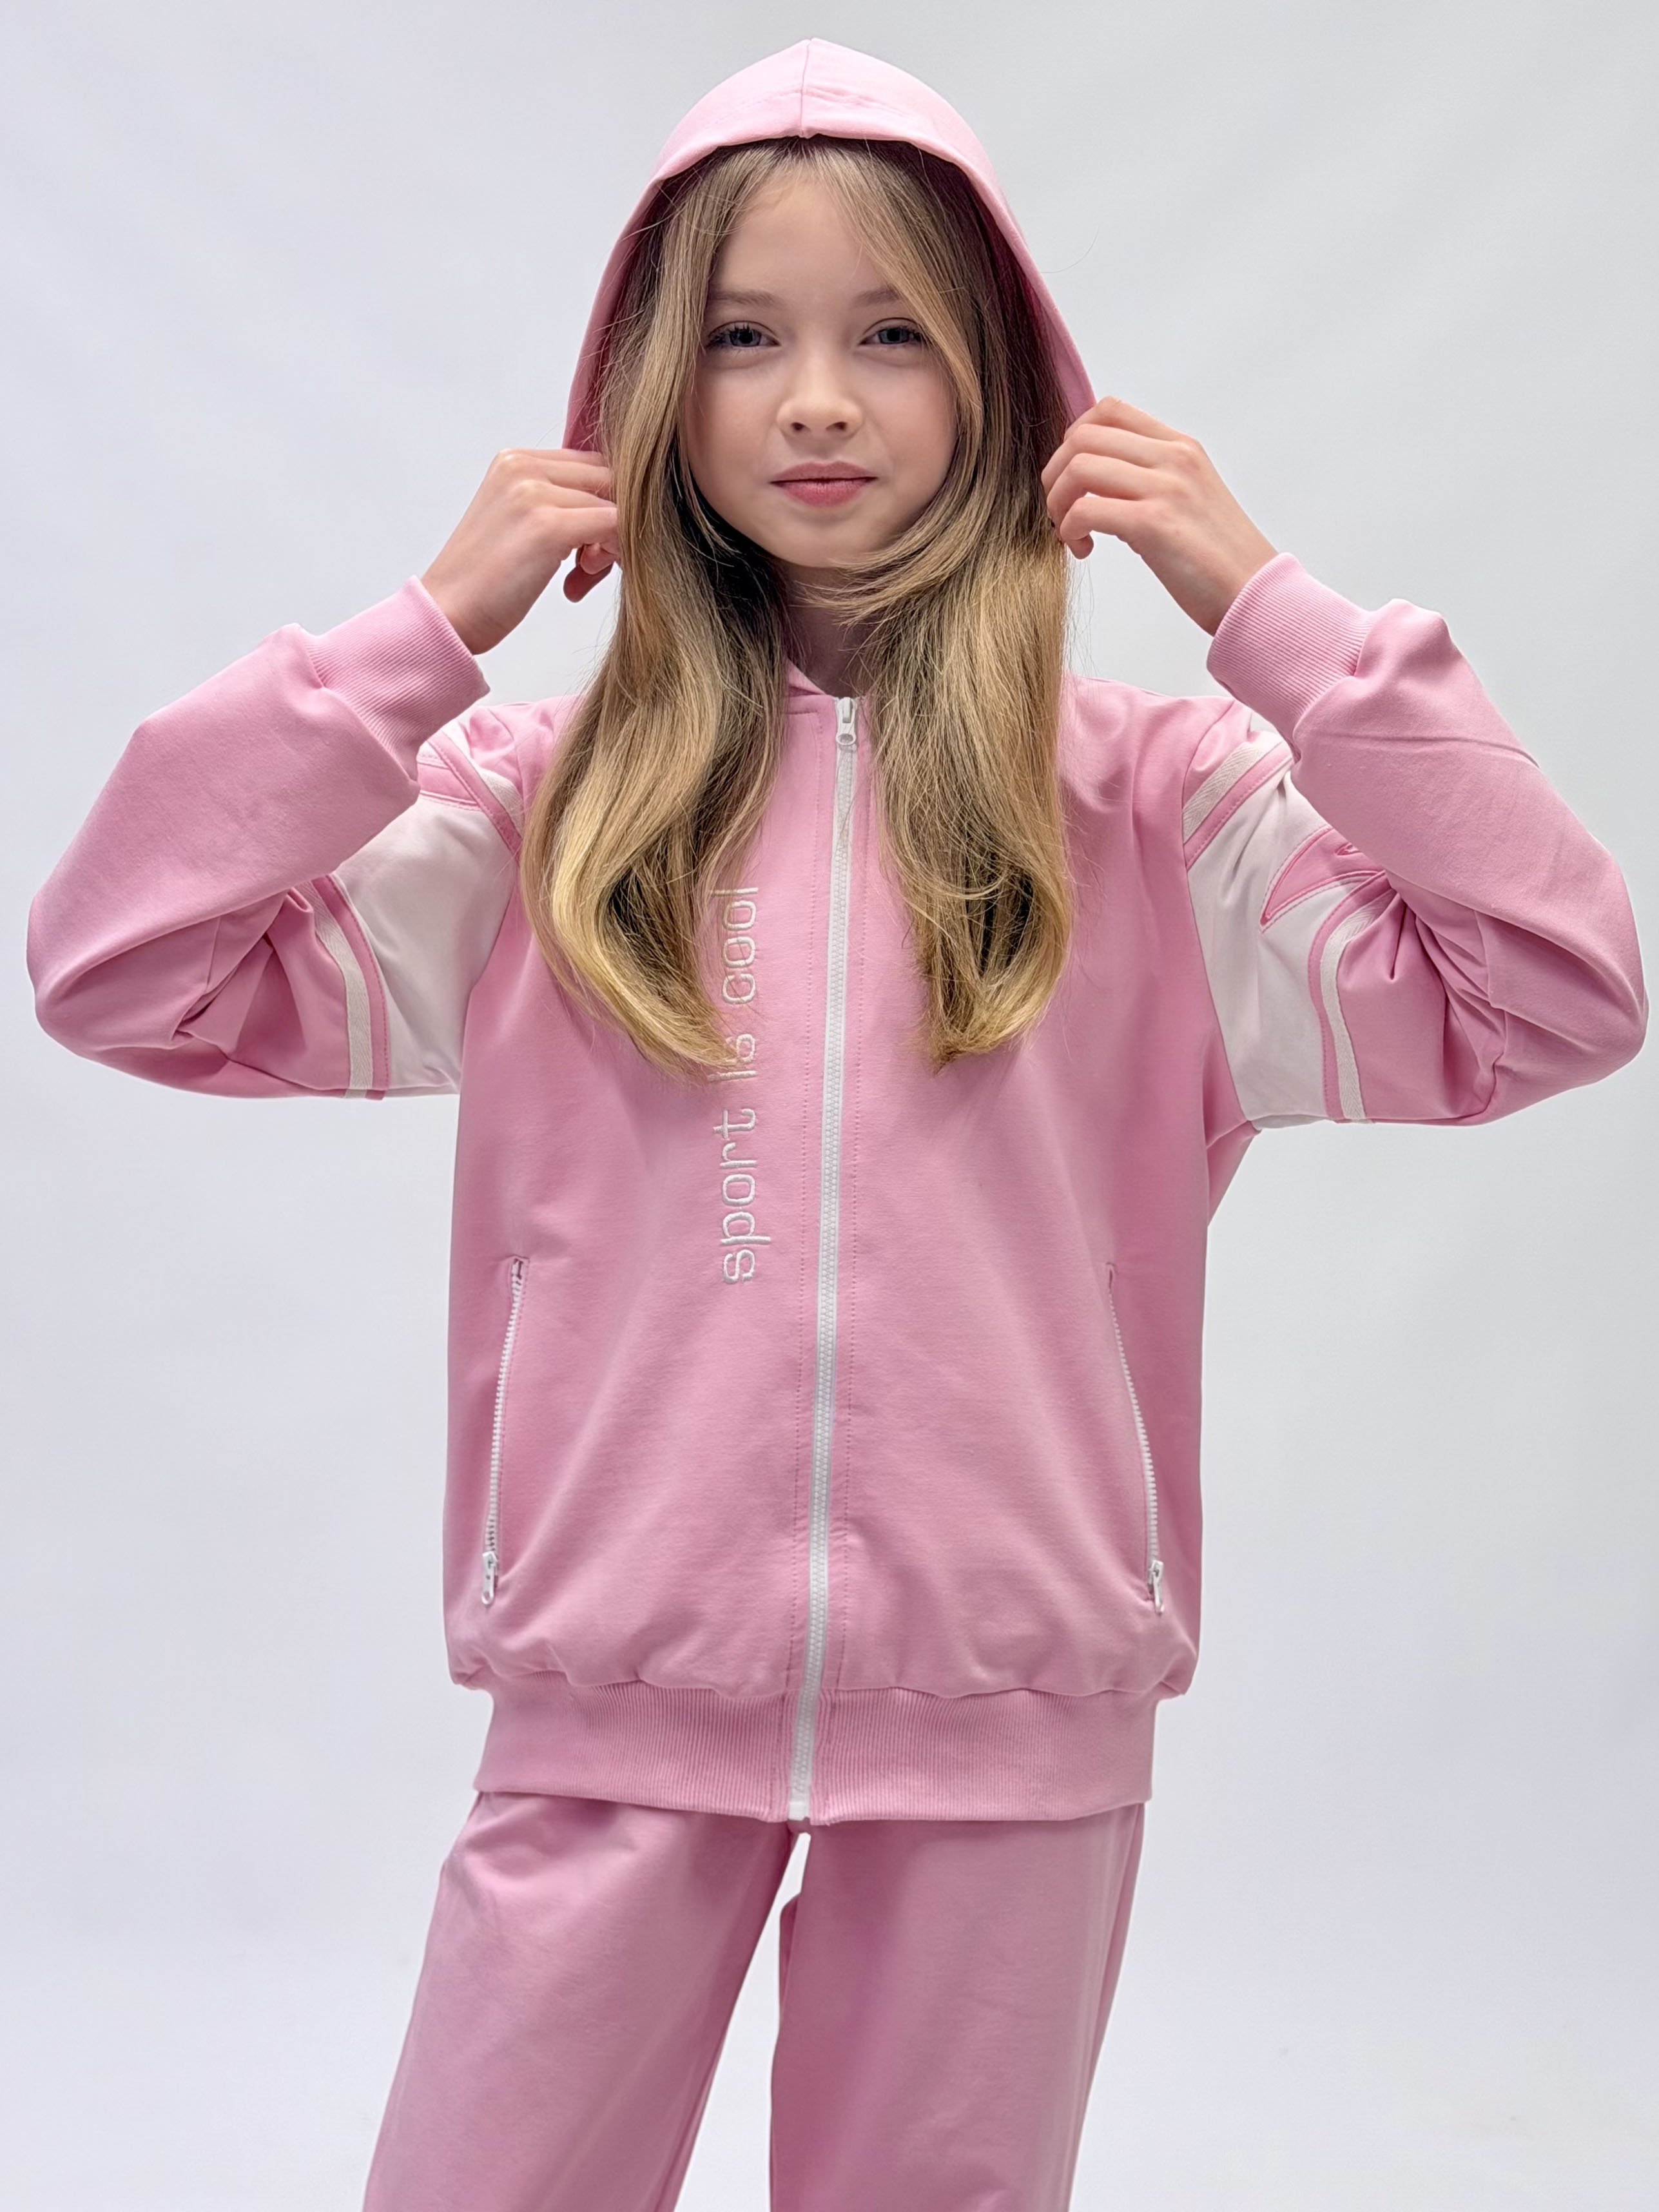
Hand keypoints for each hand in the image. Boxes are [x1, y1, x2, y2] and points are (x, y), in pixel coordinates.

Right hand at [420, 448, 618, 655]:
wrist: (448, 614)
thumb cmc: (484, 582)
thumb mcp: (519, 524)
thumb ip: (557, 504)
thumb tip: (615, 513)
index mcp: (514, 460)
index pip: (589, 465)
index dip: (602, 502)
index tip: (589, 545)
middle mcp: (523, 466)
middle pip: (607, 479)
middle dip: (613, 520)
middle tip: (592, 563)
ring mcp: (534, 493)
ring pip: (614, 505)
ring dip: (612, 544)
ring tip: (581, 575)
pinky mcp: (548, 526)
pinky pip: (614, 526)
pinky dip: (615, 554)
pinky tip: (582, 579)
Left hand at [1040, 396, 1278, 635]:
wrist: (1254, 593)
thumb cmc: (1218, 559)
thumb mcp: (1188, 500)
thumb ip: (1149, 482)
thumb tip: (1098, 488)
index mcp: (1180, 447)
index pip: (1109, 410)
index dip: (1073, 441)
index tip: (1072, 480)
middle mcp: (1173, 458)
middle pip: (1083, 436)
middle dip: (1055, 474)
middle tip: (1060, 511)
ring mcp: (1166, 488)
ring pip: (1079, 468)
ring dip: (1058, 503)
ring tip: (1069, 533)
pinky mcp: (1155, 524)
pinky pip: (1086, 510)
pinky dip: (1070, 530)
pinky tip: (1083, 549)